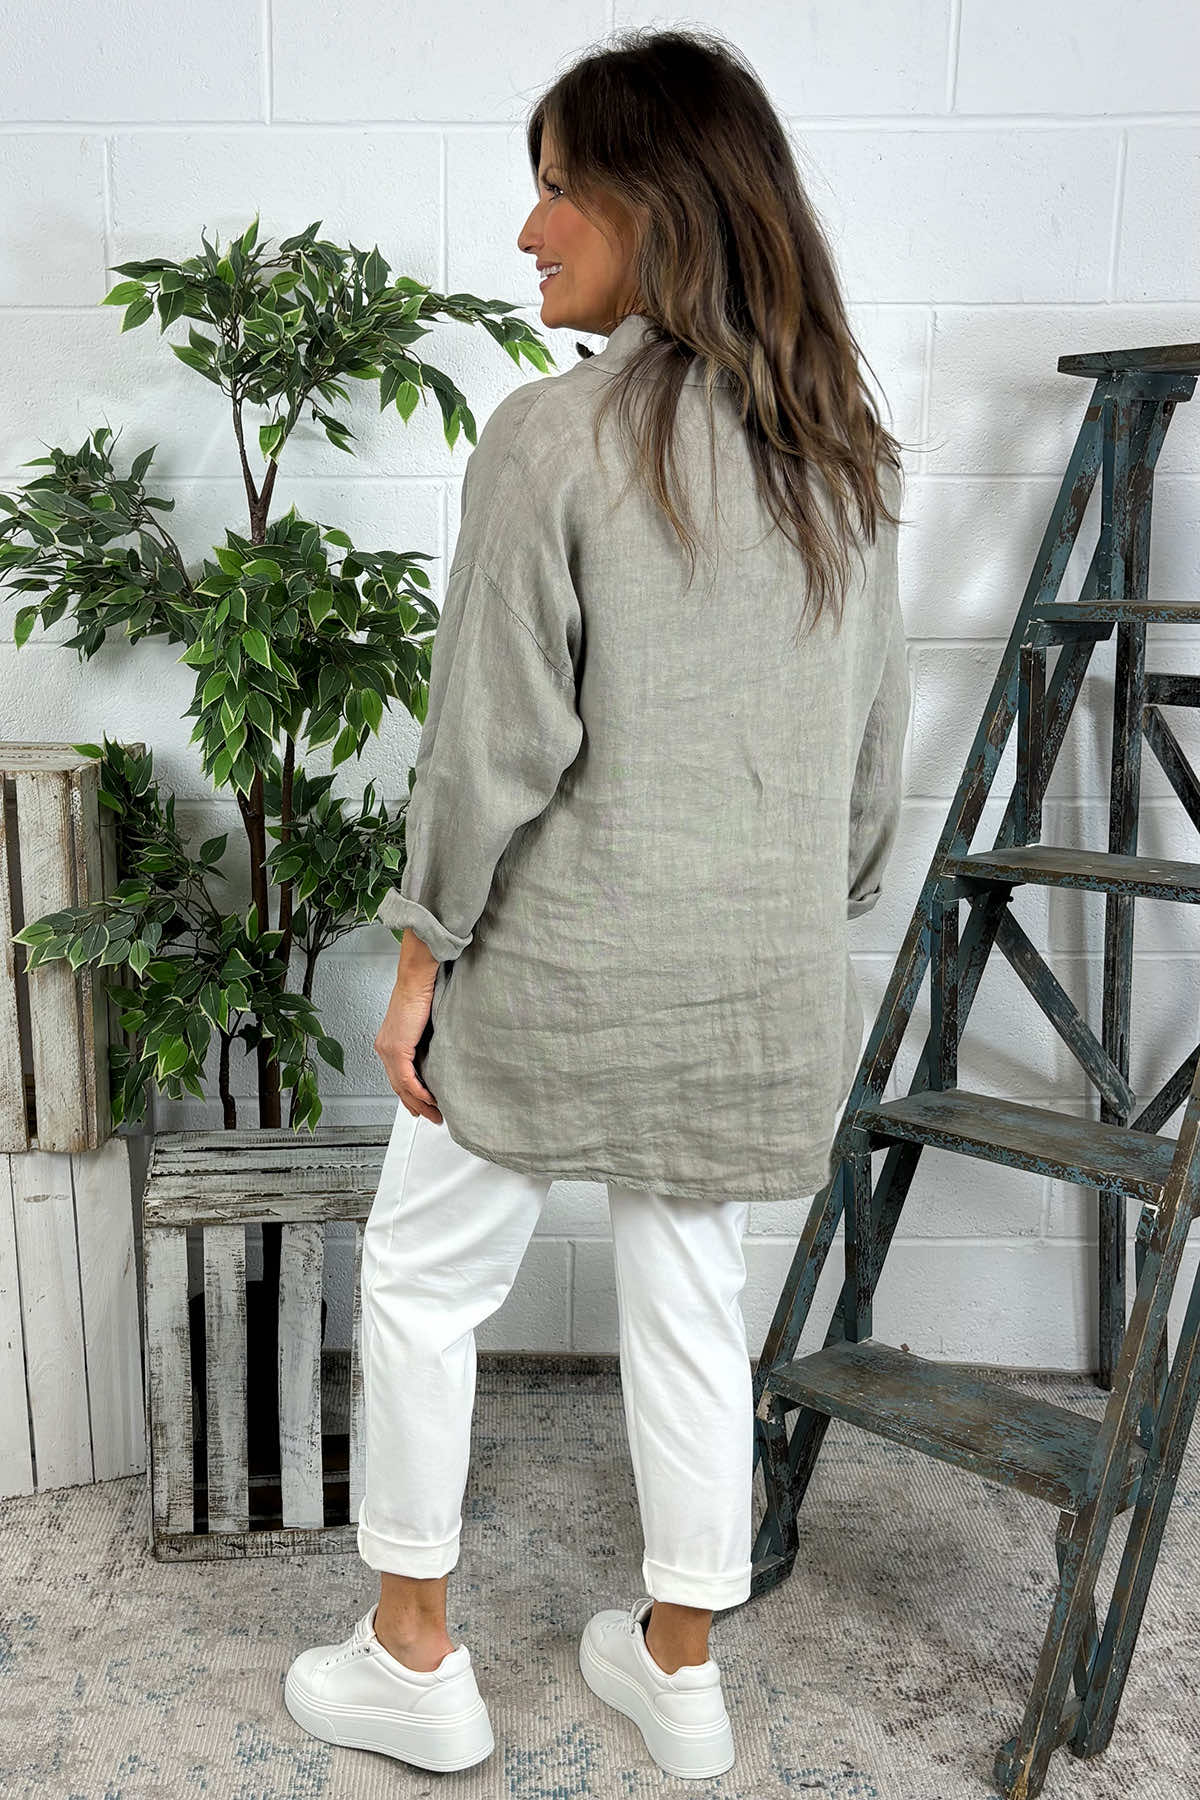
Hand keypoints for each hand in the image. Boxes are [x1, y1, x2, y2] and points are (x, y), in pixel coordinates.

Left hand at [374, 933, 443, 1123]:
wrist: (417, 980)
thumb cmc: (422, 994)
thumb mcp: (423, 1024)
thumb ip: (424, 1042)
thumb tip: (438, 1054)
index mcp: (388, 1043)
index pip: (398, 1077)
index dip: (410, 1095)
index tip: (423, 1106)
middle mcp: (384, 1048)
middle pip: (399, 1087)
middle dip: (416, 1105)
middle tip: (431, 1117)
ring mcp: (388, 1050)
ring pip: (402, 1087)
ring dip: (420, 1103)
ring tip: (435, 1114)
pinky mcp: (397, 1049)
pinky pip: (408, 1079)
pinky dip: (420, 1092)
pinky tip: (431, 1100)